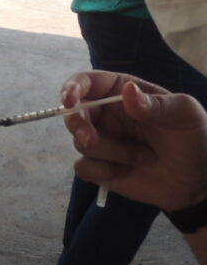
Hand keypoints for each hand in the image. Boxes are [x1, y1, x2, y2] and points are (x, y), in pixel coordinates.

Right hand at [63, 71, 206, 211]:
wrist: (200, 181)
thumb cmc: (195, 138)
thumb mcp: (185, 114)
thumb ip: (156, 104)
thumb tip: (127, 92)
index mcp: (120, 92)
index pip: (86, 82)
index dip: (71, 88)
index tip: (70, 100)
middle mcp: (104, 114)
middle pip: (72, 113)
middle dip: (78, 125)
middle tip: (91, 139)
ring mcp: (101, 141)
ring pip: (80, 142)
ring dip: (112, 153)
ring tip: (145, 157)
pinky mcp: (99, 167)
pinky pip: (83, 168)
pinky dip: (102, 171)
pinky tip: (125, 171)